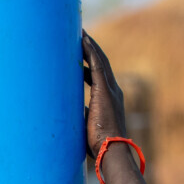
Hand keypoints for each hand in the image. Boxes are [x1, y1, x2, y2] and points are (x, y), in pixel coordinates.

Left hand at [82, 31, 127, 160]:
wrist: (111, 151)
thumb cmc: (99, 144)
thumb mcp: (88, 125)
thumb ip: (82, 115)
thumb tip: (70, 113)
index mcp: (109, 98)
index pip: (99, 74)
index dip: (90, 62)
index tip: (79, 52)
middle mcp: (113, 90)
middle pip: (101, 62)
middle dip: (90, 48)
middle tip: (78, 34)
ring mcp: (110, 89)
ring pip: (100, 60)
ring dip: (89, 45)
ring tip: (78, 32)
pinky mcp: (105, 91)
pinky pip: (98, 65)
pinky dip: (91, 51)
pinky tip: (83, 39)